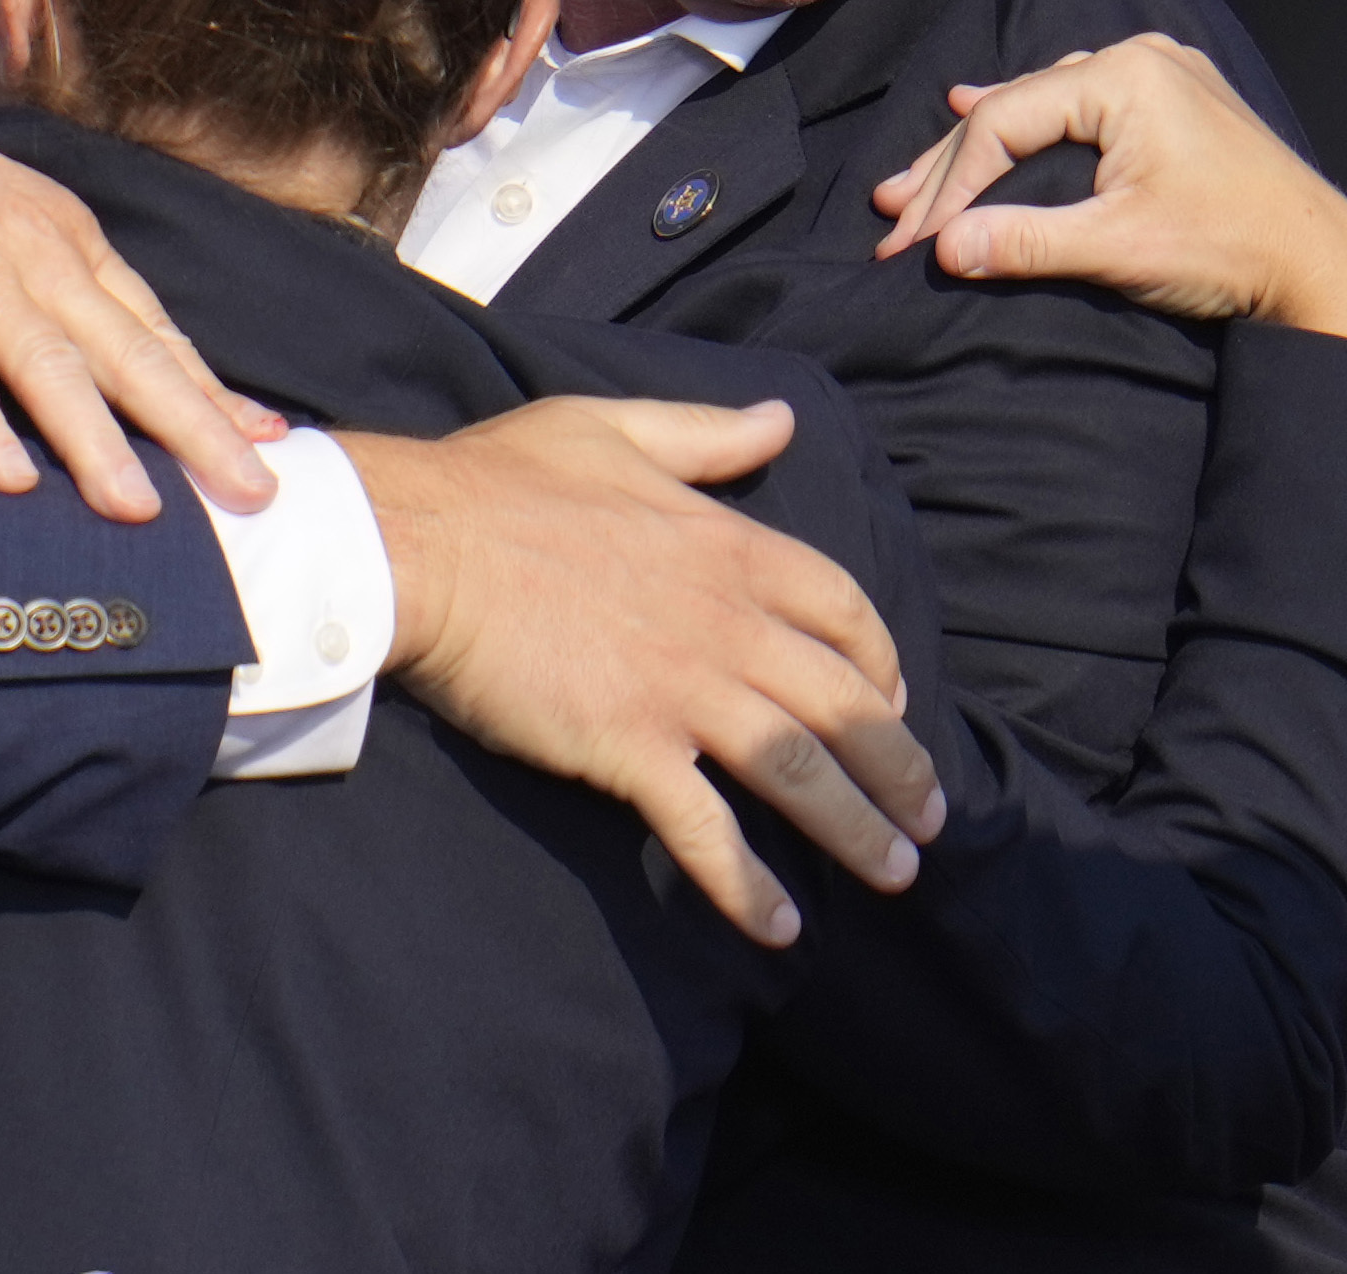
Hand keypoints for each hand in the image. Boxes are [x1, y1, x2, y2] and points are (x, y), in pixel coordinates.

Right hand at [0, 0, 285, 520]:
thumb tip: (93, 356)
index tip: (270, 443)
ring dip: (98, 439)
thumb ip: (40, 283)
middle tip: (253, 493)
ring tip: (141, 508)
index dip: (210, 389)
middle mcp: (29, 249)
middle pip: (126, 351)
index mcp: (60, 235)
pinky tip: (7, 476)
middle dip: (195, 427)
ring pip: (48, 364)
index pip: (151, 326)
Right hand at [344, 398, 943, 946]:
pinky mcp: (629, 747)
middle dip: (899, 767)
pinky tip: (781, 927)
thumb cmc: (499, 481)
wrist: (418, 544)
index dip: (881, 662)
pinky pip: (708, 830)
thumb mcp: (611, 429)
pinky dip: (750, 885)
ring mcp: (684, 690)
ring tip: (894, 874)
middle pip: (847, 705)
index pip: (844, 612)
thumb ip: (704, 433)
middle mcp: (728, 624)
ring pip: (801, 772)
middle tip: (927, 816)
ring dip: (857, 830)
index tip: (893, 701)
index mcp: (730, 548)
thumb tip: (780, 419)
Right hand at [871, 32, 1346, 349]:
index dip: (947, 185)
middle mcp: (1143, 59)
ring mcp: (1164, 75)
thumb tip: (942, 249)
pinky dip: (1031, 125)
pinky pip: (1079, 103)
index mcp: (1127, 78)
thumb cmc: (1229, 253)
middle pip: (1016, 109)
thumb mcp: (1119, 249)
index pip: (1003, 124)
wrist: (1326, 266)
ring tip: (919, 177)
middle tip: (889, 211)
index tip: (908, 240)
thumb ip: (1027, 243)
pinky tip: (985, 110)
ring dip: (982, 147)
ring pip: (1043, 107)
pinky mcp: (1177, 102)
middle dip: (950, 168)